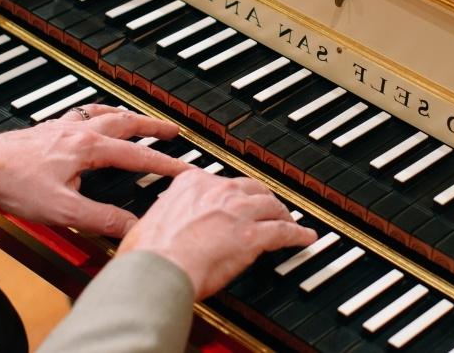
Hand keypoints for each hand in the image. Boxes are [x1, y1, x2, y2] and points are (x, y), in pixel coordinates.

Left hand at [0, 104, 193, 236]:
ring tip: (137, 118)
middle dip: (152, 126)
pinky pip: (80, 114)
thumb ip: (100, 219)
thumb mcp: (62, 210)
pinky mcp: (45, 130)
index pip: (138, 155)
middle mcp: (78, 131)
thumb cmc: (14, 185)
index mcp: (88, 148)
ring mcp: (61, 127)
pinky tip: (90, 121)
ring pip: (103, 113)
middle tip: (172, 130)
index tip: (185, 168)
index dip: (165, 163)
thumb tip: (131, 227)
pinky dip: (96, 114)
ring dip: (125, 115)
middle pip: (125, 122)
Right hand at [121, 169, 316, 298]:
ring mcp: (237, 211)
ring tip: (289, 221)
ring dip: (283, 214)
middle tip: (269, 208)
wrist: (156, 271)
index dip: (234, 194)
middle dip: (264, 199)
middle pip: (253, 188)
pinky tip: (305, 238)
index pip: (223, 182)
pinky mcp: (252, 236)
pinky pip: (284, 232)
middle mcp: (218, 191)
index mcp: (192, 184)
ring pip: (272, 206)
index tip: (237, 200)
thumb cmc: (148, 254)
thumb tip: (152, 226)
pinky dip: (298, 234)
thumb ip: (160, 218)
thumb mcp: (148, 222)